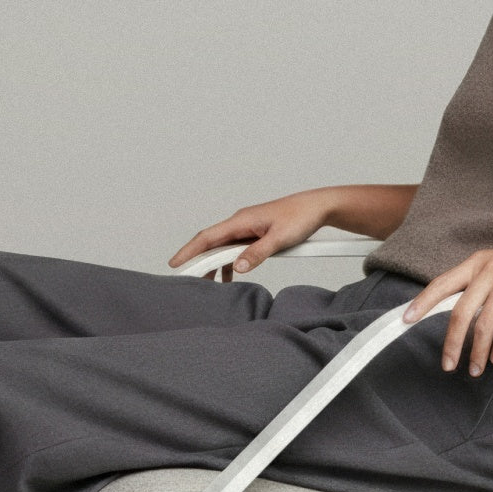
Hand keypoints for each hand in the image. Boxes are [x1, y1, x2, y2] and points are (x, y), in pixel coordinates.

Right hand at [168, 188, 334, 279]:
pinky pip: (236, 249)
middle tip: (185, 279)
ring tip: (207, 284)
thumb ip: (257, 253)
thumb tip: (236, 267)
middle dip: (197, 261)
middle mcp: (240, 223)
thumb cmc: (300, 217)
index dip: (189, 251)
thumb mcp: (279, 238)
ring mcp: (248, 228)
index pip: (207, 237)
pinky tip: (229, 277)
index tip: (175, 263)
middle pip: (211, 244)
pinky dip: (230, 262)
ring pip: (223, 248)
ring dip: (214, 264)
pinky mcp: (256, 233)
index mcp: (241, 220)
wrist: (318, 207)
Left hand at [401, 226, 492, 374]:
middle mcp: (488, 270)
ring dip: (477, 351)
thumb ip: (481, 282)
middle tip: (447, 364)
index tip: (406, 320)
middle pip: (459, 312)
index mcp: (477, 263)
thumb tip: (461, 308)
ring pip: (483, 323)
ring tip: (476, 368)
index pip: (441, 284)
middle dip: (451, 342)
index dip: (421, 303)